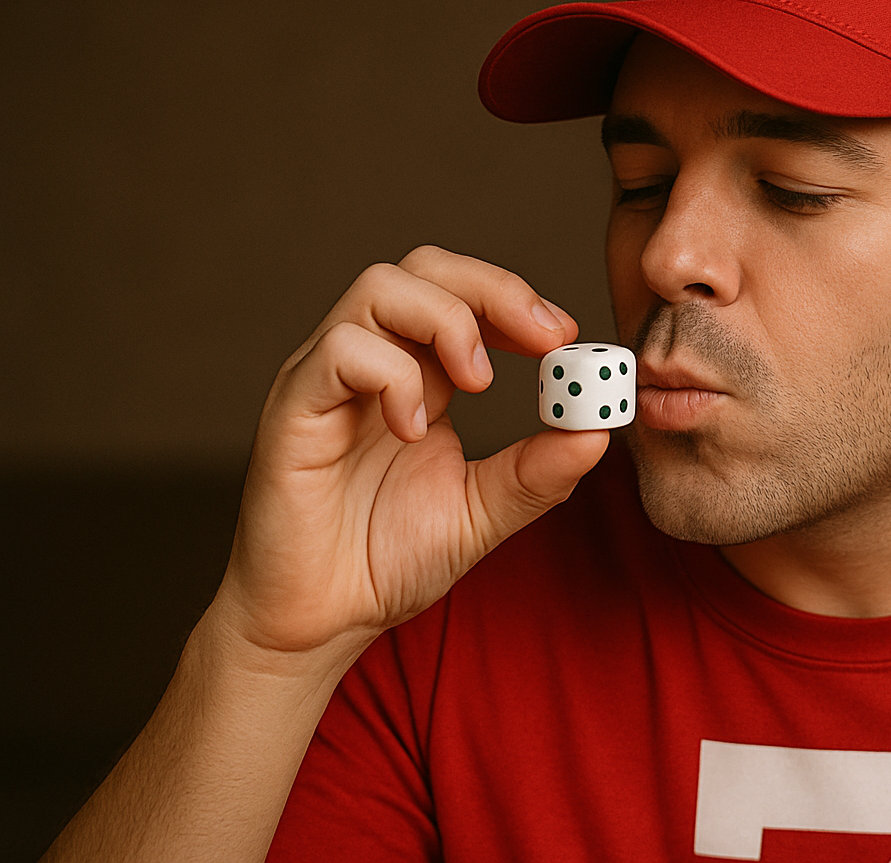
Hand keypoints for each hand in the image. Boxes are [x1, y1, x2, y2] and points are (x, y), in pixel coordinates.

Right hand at [216, 245, 609, 656]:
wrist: (322, 622)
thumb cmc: (386, 561)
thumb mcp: (484, 512)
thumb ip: (538, 472)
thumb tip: (598, 430)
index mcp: (420, 375)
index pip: (463, 294)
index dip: (516, 300)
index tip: (566, 337)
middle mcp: (370, 362)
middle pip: (424, 267)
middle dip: (494, 289)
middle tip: (545, 340)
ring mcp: (327, 379)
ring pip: (379, 288)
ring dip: (447, 322)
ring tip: (479, 384)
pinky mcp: (292, 408)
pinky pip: (339, 351)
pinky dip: (392, 375)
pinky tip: (415, 429)